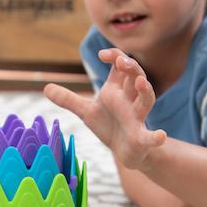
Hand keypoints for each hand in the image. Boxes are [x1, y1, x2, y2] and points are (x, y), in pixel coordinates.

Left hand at [44, 48, 165, 168]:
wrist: (125, 151)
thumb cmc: (109, 126)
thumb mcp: (86, 111)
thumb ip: (68, 99)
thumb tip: (45, 87)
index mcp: (118, 91)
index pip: (121, 66)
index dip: (115, 56)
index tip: (102, 54)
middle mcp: (130, 100)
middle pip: (137, 77)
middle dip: (131, 67)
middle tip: (122, 61)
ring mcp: (137, 118)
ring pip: (147, 100)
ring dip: (146, 90)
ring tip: (141, 82)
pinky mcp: (141, 138)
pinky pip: (151, 137)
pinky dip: (156, 137)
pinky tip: (161, 136)